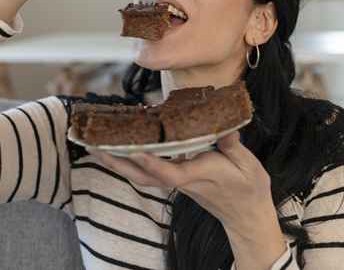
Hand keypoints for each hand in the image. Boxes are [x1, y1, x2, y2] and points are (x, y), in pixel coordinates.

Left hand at [92, 132, 277, 237]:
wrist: (245, 215)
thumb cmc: (248, 188)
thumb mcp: (248, 165)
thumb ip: (233, 146)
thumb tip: (226, 128)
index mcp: (199, 175)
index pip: (170, 172)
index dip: (152, 163)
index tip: (135, 151)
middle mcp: (182, 179)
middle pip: (144, 176)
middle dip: (118, 162)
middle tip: (94, 146)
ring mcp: (176, 182)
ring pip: (141, 176)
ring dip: (118, 162)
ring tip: (96, 146)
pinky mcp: (175, 179)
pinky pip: (147, 173)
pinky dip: (130, 161)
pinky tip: (120, 149)